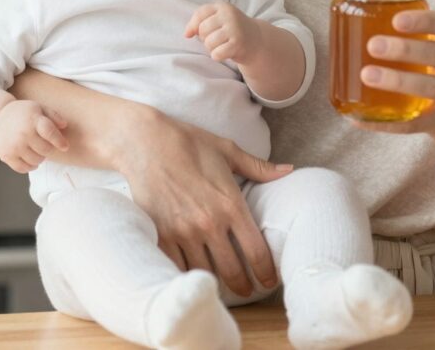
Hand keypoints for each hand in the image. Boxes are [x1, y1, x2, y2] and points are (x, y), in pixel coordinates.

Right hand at [0, 99, 68, 173]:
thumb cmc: (25, 113)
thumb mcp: (40, 108)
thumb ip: (54, 116)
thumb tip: (64, 125)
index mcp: (33, 120)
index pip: (49, 132)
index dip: (59, 141)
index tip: (65, 147)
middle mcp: (23, 133)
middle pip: (45, 149)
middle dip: (50, 149)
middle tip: (46, 146)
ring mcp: (14, 146)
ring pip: (36, 161)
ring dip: (41, 158)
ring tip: (38, 151)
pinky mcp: (6, 156)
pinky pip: (23, 168)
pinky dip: (30, 167)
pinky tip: (32, 161)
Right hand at [121, 110, 291, 295]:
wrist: (145, 144)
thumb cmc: (190, 144)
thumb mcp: (228, 151)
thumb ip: (259, 168)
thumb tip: (289, 170)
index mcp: (230, 204)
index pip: (256, 250)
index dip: (266, 271)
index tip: (269, 281)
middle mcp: (209, 223)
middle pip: (232, 270)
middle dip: (243, 286)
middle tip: (248, 290)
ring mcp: (183, 232)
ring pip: (205, 273)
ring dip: (215, 283)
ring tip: (222, 287)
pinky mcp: (161, 236)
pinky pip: (177, 267)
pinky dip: (188, 274)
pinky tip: (195, 278)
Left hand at [185, 2, 262, 64]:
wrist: (256, 40)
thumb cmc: (231, 30)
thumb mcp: (218, 19)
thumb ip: (199, 21)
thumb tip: (186, 34)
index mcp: (223, 7)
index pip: (199, 15)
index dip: (194, 26)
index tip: (195, 33)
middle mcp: (229, 15)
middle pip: (202, 30)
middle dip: (206, 38)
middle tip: (217, 39)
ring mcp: (235, 29)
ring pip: (208, 43)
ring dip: (212, 48)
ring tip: (222, 45)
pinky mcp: (238, 43)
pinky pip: (216, 54)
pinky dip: (218, 56)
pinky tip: (227, 52)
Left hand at [353, 10, 434, 134]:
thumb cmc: (431, 62)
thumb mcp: (431, 41)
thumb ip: (404, 29)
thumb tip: (349, 19)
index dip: (425, 21)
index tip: (395, 20)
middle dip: (406, 49)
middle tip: (373, 45)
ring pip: (434, 88)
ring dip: (399, 81)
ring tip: (367, 75)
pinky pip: (415, 124)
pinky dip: (387, 122)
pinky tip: (360, 117)